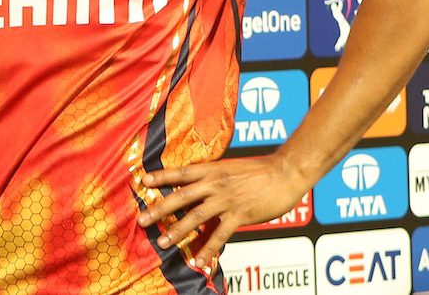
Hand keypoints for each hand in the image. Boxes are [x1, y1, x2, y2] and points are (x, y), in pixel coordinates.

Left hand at [136, 154, 307, 273]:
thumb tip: (200, 187)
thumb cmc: (261, 170)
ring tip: (162, 242)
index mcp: (213, 169)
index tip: (142, 180)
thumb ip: (215, 177)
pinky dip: (208, 249)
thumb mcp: (232, 168)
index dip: (161, 176)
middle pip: (181, 196)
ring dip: (177, 231)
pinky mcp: (240, 214)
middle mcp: (215, 183)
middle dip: (159, 209)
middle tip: (141, 219)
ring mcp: (227, 199)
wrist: (286, 172)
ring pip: (195, 216)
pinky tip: (199, 260)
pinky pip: (220, 234)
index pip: (181, 172)